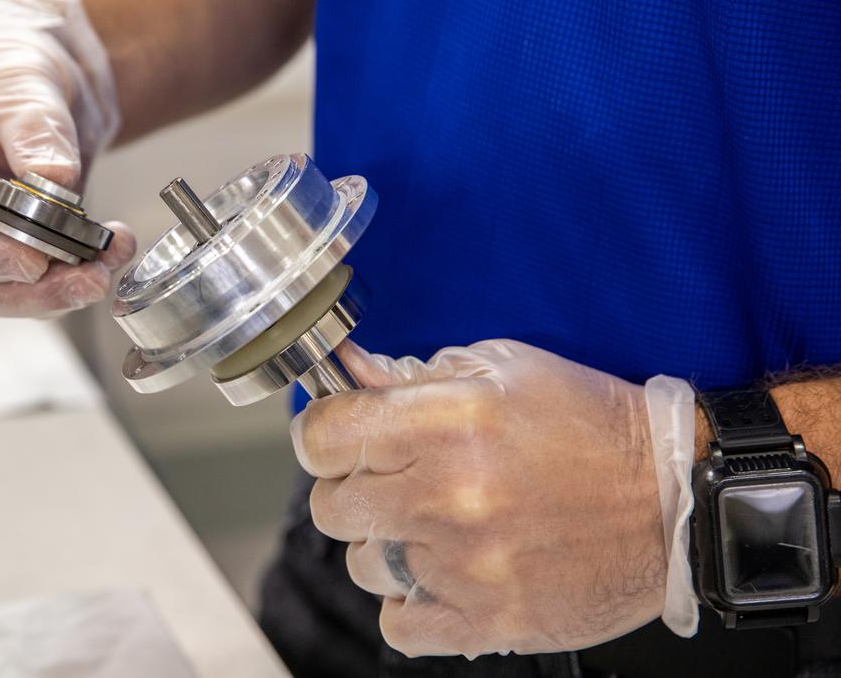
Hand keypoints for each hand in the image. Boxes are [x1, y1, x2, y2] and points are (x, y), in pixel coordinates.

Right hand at [0, 0, 135, 316]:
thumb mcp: (22, 80)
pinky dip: (78, 276)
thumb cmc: (11, 66)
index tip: (30, 261)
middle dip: (27, 293)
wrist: (51, 72)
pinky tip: (114, 248)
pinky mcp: (17, 248)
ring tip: (108, 263)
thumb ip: (34, 128)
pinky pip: (40, 283)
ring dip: (59, 292)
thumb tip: (54, 182)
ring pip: (2, 294)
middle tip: (86, 281)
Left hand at [292, 339, 668, 656]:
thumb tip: (347, 373)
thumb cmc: (591, 426)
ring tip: (431, 527)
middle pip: (330, 505)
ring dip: (385, 545)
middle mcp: (449, 494)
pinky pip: (398, 624)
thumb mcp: (504, 369)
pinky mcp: (489, 620)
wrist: (673, 501)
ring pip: (362, 565)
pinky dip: (410, 603)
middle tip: (391, 481)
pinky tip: (441, 573)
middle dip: (351, 488)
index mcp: (448, 422)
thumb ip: (414, 374)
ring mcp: (466, 565)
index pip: (323, 435)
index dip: (321, 432)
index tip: (335, 437)